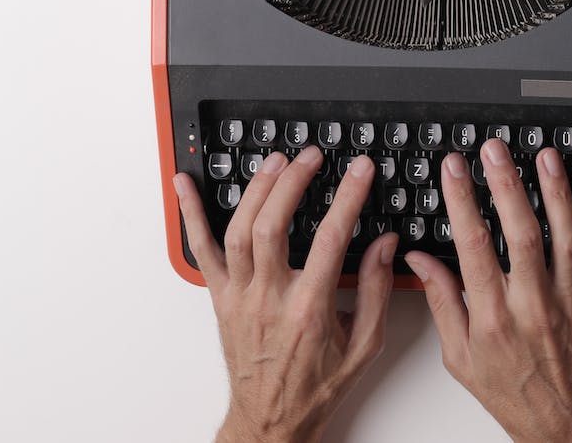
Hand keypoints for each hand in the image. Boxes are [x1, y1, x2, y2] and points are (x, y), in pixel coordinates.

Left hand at [174, 147, 398, 442]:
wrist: (271, 423)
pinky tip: (186, 183)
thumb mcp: (364, 346)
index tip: (360, 170)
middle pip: (273, 225)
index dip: (348, 197)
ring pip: (239, 230)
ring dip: (256, 189)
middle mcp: (269, 299)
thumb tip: (385, 244)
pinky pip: (201, 250)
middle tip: (312, 156)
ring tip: (276, 161)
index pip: (331, 238)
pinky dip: (191, 214)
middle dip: (293, 181)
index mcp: (308, 310)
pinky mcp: (219, 297)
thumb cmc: (315, 387)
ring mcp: (239, 296)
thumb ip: (376, 291)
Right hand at [404, 139, 571, 442]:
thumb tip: (419, 260)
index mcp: (495, 319)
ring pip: (566, 237)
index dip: (461, 201)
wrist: (569, 432)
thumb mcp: (461, 359)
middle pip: (521, 233)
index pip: (473, 246)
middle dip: (506, 184)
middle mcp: (534, 307)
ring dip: (556, 192)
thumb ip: (441, 302)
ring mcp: (571, 303)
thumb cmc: (515, 396)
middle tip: (495, 149)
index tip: (454, 168)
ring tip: (545, 157)